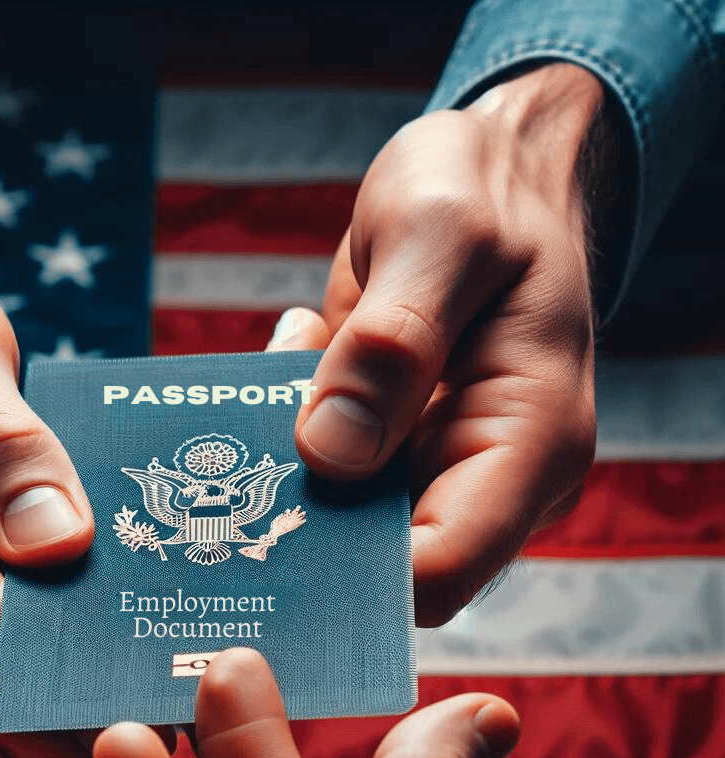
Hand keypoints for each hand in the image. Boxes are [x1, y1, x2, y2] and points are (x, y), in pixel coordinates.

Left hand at [271, 64, 612, 624]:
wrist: (492, 177)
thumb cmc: (487, 192)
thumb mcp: (442, 235)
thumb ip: (392, 343)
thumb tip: (329, 452)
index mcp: (530, 444)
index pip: (443, 569)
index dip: (353, 575)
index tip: (267, 529)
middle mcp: (487, 477)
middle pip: (382, 565)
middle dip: (300, 523)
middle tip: (234, 456)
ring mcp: (435, 466)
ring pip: (341, 520)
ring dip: (284, 464)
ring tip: (280, 371)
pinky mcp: (392, 447)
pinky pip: (325, 471)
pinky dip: (288, 428)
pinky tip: (294, 356)